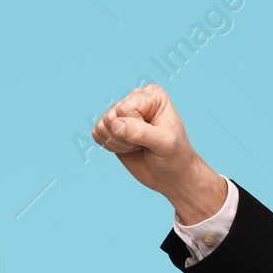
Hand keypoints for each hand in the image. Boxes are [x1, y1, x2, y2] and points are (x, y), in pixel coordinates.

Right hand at [91, 84, 226, 223]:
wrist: (172, 177)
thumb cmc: (175, 157)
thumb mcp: (165, 144)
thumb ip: (141, 132)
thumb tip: (116, 125)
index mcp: (151, 95)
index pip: (125, 109)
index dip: (137, 128)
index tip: (155, 136)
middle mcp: (135, 100)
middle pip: (111, 116)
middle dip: (126, 138)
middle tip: (146, 144)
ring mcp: (122, 114)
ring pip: (103, 125)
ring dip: (119, 143)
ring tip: (139, 146)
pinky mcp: (112, 129)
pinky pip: (97, 134)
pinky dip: (111, 147)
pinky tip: (129, 149)